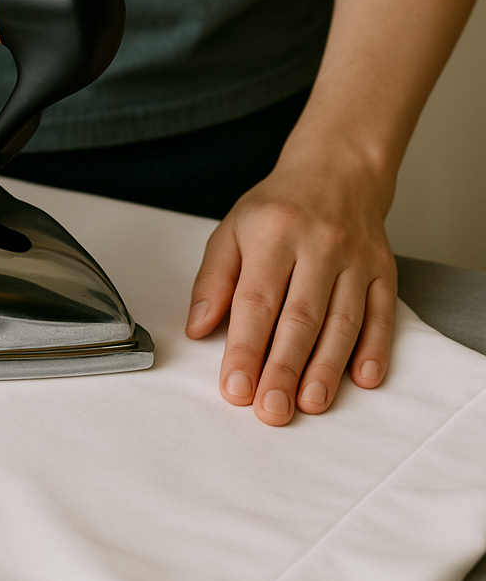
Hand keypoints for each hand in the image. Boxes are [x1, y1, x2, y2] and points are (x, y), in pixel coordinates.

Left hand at [184, 144, 396, 425]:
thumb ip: (213, 280)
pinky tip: (363, 378)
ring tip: (310, 403)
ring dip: (327, 368)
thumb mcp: (232, 230)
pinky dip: (375, 348)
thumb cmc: (277, 208)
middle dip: (284, 369)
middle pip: (300, 317)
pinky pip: (382, 314)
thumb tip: (198, 328)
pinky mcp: (383, 270)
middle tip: (271, 410)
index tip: (235, 388)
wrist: (336, 170)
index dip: (245, 348)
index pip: (256, 301)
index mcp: (272, 235)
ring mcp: (355, 259)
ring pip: (342, 321)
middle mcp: (317, 245)